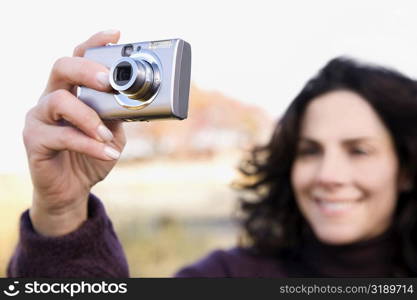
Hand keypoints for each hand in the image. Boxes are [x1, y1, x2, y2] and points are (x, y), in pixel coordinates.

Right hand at [23, 30, 125, 236]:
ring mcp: (39, 118)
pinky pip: (62, 136)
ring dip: (90, 117)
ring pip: (59, 101)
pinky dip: (89, 144)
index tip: (116, 34)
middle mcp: (51, 99)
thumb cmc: (91, 157)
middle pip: (61, 67)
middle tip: (107, 80)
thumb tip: (133, 100)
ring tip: (109, 135)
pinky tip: (107, 153)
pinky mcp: (34, 140)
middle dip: (86, 69)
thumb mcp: (111, 133)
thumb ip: (117, 115)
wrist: (73, 190)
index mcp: (72, 92)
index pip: (78, 59)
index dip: (94, 44)